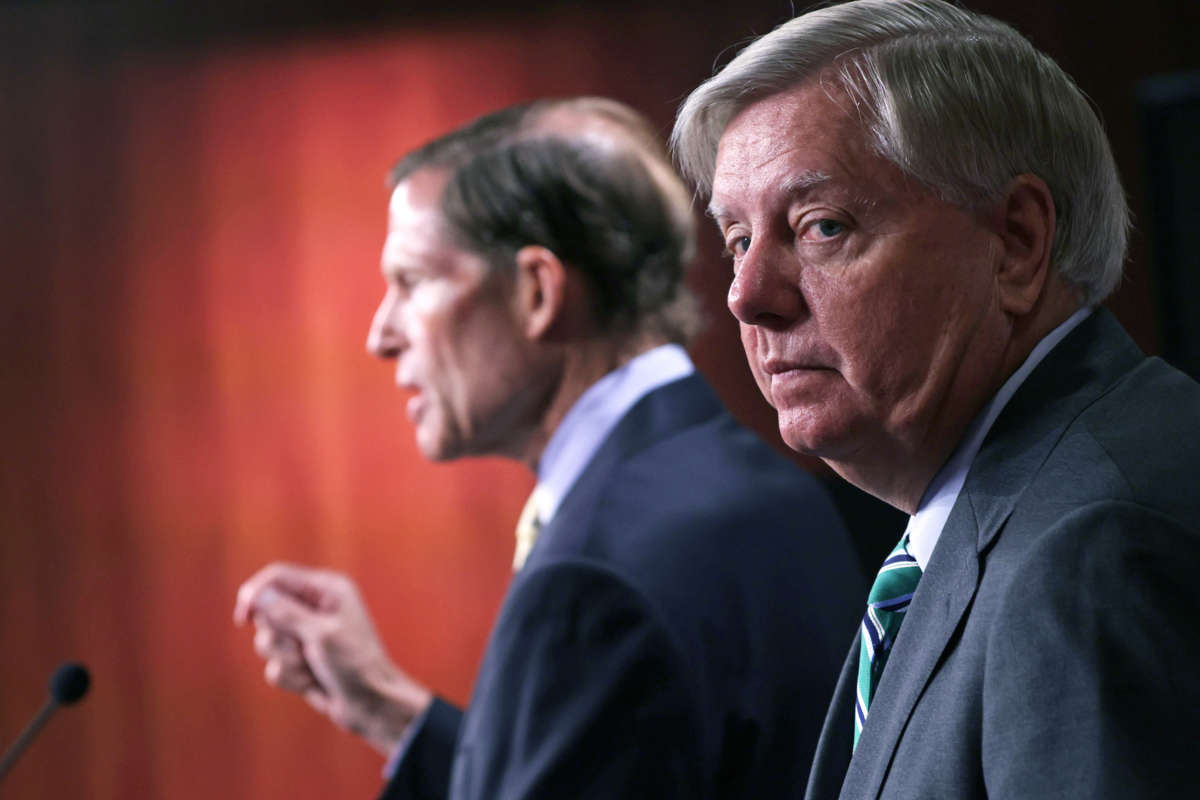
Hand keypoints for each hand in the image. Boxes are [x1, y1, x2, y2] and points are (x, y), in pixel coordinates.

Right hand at [234, 563, 432, 756]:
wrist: (370, 704)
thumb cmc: (355, 663)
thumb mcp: (322, 634)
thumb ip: (287, 613)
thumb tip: (256, 594)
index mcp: (326, 589)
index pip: (277, 577)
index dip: (255, 594)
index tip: (243, 617)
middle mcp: (313, 607)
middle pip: (266, 610)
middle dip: (278, 636)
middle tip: (302, 648)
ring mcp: (305, 635)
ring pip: (267, 641)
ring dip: (287, 660)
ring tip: (312, 667)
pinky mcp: (299, 660)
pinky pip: (274, 667)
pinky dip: (292, 677)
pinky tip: (314, 682)